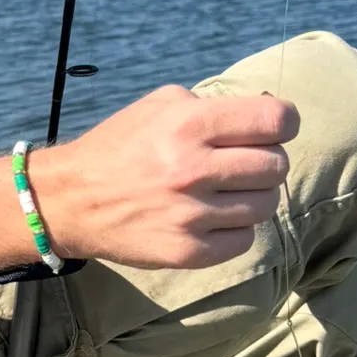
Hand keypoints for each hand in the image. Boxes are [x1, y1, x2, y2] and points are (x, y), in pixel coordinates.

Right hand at [28, 86, 296, 270]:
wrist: (72, 200)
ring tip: (225, 191)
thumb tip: (264, 118)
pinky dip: (235, 228)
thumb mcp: (159, 106)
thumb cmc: (120, 146)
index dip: (283, 122)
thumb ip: (212, 106)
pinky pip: (244, 239)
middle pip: (277, 164)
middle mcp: (193, 168)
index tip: (273, 129)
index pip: (276, 119)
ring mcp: (192, 214)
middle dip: (266, 161)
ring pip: (266, 204)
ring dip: (252, 196)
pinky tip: (212, 217)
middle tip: (242, 164)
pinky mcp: (188, 251)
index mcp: (188, 124)